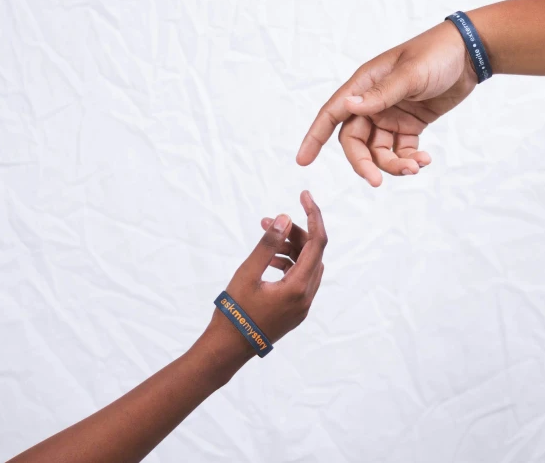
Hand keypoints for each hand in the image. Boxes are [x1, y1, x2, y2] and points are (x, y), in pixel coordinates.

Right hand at [207, 190, 327, 350]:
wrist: (227, 349)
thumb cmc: (234, 312)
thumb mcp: (248, 273)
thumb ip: (268, 244)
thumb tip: (285, 218)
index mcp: (298, 288)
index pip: (317, 243)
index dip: (313, 215)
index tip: (304, 195)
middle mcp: (306, 297)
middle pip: (313, 253)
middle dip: (295, 232)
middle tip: (269, 221)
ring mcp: (302, 306)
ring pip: (307, 266)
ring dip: (290, 248)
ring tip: (265, 238)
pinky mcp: (294, 310)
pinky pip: (300, 279)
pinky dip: (288, 264)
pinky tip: (269, 260)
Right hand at [296, 21, 478, 186]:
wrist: (470, 54)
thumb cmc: (436, 54)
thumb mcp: (409, 74)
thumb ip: (380, 94)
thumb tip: (348, 106)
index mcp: (364, 84)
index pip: (332, 114)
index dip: (314, 137)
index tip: (303, 160)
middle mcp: (372, 102)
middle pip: (355, 141)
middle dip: (364, 163)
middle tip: (377, 181)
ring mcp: (391, 115)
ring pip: (379, 151)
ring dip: (393, 164)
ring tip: (415, 168)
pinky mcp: (410, 125)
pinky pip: (401, 150)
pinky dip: (409, 159)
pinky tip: (424, 160)